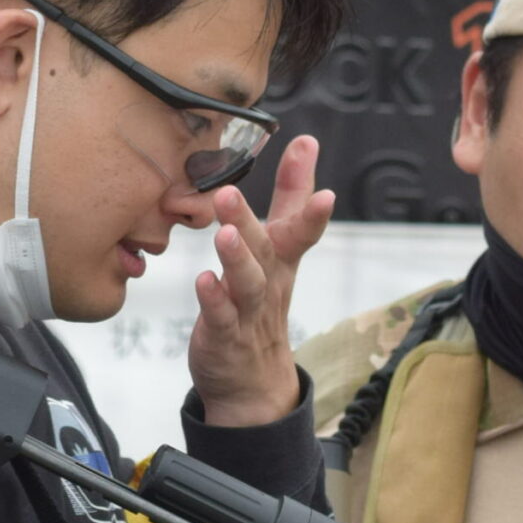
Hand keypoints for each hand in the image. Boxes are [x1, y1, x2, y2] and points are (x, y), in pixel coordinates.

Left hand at [186, 136, 334, 427]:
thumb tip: (308, 140)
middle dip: (248, 220)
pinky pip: (221, 317)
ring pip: (246, 284)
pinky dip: (214, 299)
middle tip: (227, 192)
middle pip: (265, 249)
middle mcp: (269, 282)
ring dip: (236, 259)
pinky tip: (203, 281)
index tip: (319, 177)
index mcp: (282, 259)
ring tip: (224, 235)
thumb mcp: (282, 248)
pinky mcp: (225, 336)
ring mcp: (248, 312)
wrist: (254, 381)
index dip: (310, 207)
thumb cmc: (262, 301)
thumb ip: (293, 195)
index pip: (300, 228)